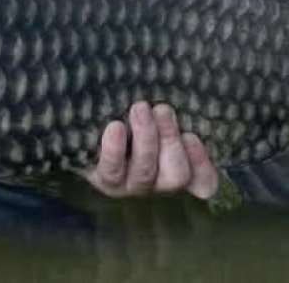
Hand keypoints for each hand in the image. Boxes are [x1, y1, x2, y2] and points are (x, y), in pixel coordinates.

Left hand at [82, 102, 218, 199]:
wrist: (85, 123)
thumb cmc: (131, 114)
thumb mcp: (156, 113)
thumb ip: (171, 115)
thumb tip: (176, 103)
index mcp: (176, 167)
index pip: (203, 182)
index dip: (202, 165)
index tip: (191, 135)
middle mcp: (156, 182)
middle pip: (176, 176)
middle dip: (171, 141)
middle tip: (162, 110)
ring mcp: (129, 185)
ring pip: (146, 171)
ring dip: (146, 138)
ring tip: (139, 109)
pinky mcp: (104, 179)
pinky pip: (112, 170)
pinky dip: (115, 149)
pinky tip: (115, 126)